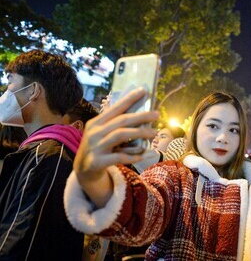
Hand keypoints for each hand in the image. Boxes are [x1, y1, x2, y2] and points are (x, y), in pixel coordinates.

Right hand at [73, 88, 157, 205]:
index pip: (116, 108)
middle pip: (121, 120)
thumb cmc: (99, 147)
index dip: (130, 99)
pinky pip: (119, 156)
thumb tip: (141, 114)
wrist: (83, 170)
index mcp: (96, 122)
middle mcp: (95, 132)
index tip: (144, 90)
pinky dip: (132, 155)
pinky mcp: (97, 161)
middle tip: (156, 114)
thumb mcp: (103, 133)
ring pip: (120, 135)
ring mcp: (95, 146)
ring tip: (154, 133)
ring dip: (140, 133)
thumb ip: (117, 124)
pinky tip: (143, 155)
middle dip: (141, 116)